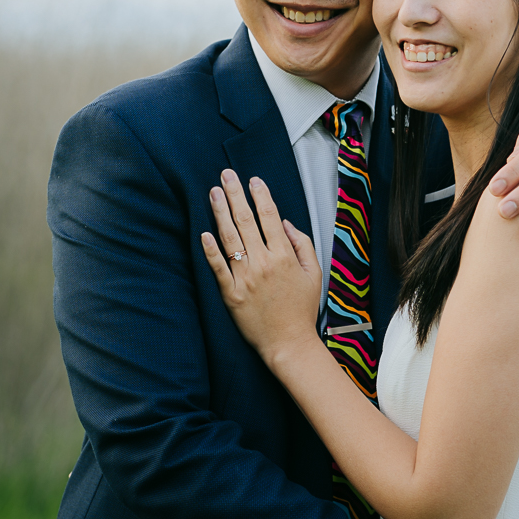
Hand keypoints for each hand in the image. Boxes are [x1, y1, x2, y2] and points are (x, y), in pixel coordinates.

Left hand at [201, 170, 321, 364]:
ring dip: (221, 212)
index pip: (269, 217)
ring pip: (230, 238)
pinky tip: (204, 232)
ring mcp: (245, 278)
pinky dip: (210, 250)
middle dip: (236, 194)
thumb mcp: (314, 273)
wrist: (289, 343)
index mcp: (284, 256)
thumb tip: (284, 223)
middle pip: (246, 221)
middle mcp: (263, 262)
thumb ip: (302, 244)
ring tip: (214, 193)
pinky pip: (218, 267)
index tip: (253, 180)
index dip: (261, 195)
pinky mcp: (231, 294)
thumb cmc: (303, 309)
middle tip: (227, 175)